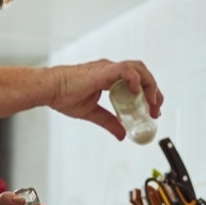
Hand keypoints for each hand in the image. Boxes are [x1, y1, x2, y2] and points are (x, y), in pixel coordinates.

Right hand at [49, 59, 163, 139]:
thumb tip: (122, 136)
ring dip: (149, 86)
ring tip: (151, 103)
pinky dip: (135, 79)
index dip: (148, 95)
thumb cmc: (64, 96)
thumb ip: (109, 122)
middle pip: (142, 73)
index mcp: (109, 77)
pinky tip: (136, 92)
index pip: (137, 81)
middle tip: (156, 110)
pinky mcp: (103, 71)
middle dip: (154, 91)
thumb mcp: (92, 113)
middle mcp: (111, 69)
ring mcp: (108, 68)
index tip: (152, 111)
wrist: (49, 90)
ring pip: (138, 69)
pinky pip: (125, 70)